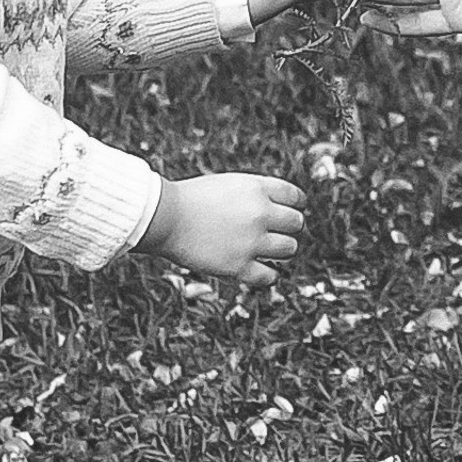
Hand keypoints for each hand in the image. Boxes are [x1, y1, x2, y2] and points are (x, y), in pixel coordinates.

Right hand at [144, 169, 307, 285]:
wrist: (164, 217)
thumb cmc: (192, 199)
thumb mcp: (229, 185)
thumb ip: (257, 195)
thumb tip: (284, 211)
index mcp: (257, 188)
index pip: (296, 197)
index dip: (295, 205)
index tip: (288, 212)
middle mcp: (259, 213)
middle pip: (296, 223)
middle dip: (288, 228)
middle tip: (275, 232)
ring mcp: (251, 241)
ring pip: (289, 249)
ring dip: (281, 250)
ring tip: (266, 249)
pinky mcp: (239, 267)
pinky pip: (270, 276)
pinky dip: (268, 275)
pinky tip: (261, 269)